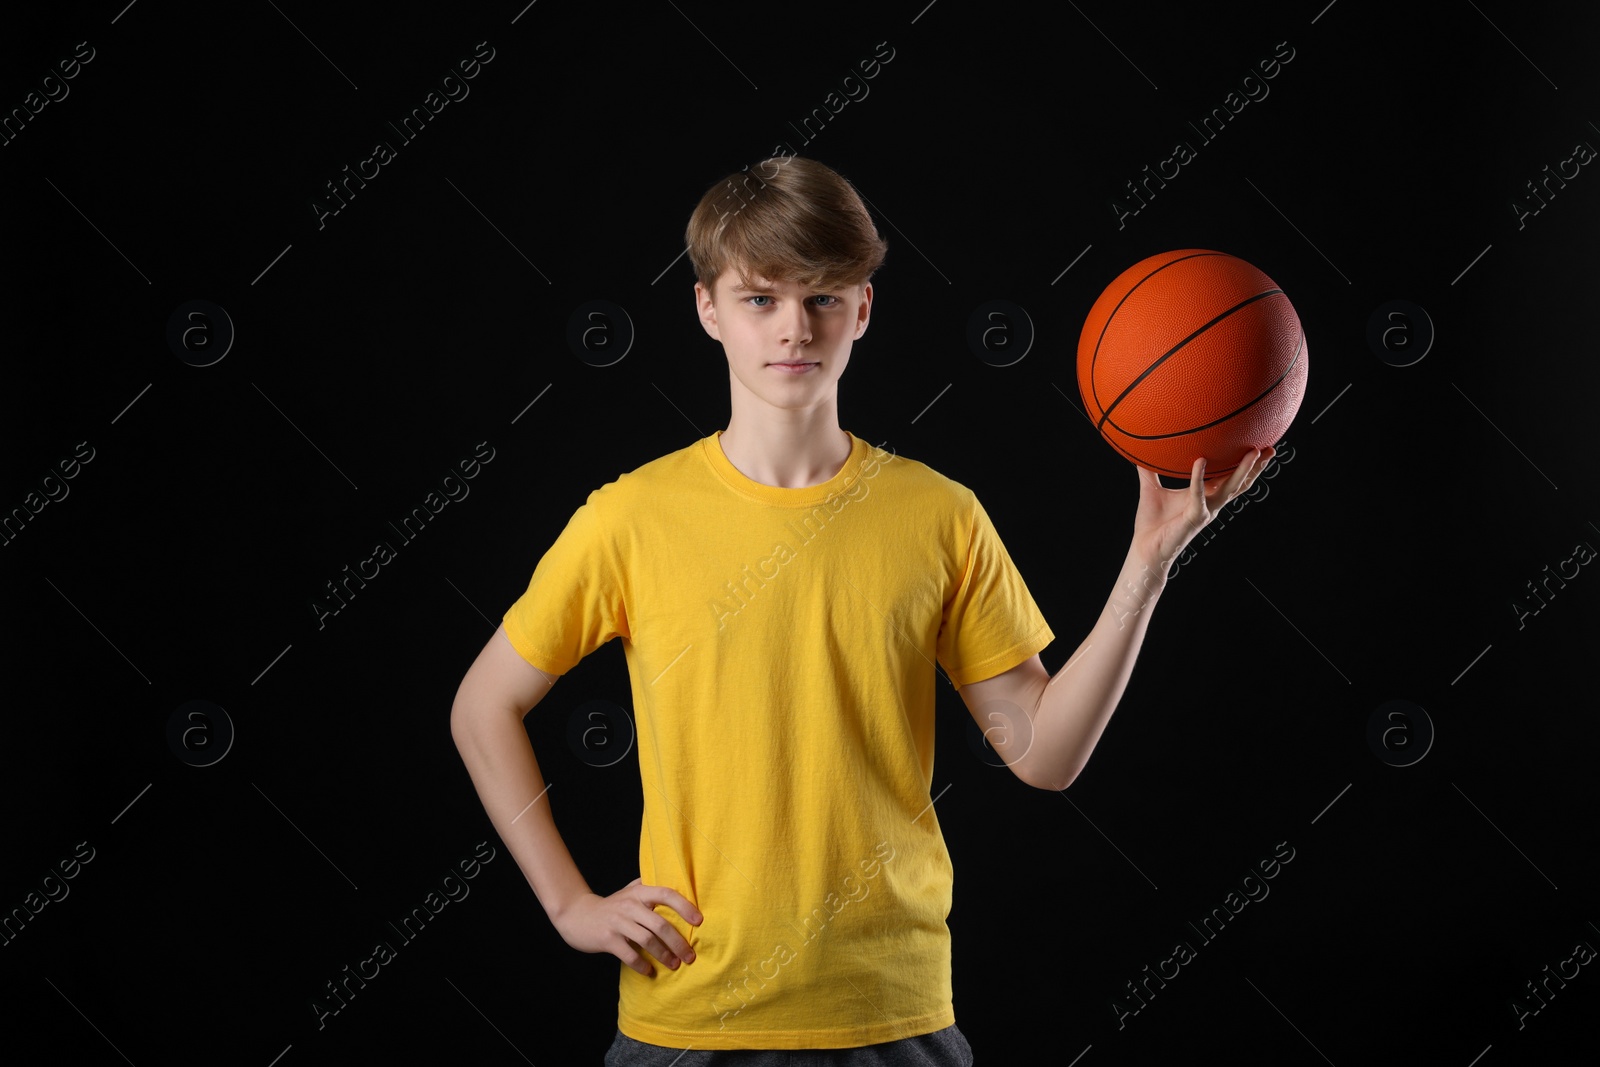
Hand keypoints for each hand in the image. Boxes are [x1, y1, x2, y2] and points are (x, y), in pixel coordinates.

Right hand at [551, 878, 702, 975]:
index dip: (684, 906)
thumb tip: (679, 886)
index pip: (666, 894)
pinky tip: (649, 971)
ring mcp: (618, 922)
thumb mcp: (629, 891)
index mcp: (639, 892)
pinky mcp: (607, 939)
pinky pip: (629, 954)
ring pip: (647, 940)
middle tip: (690, 956)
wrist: (576, 914)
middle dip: (678, 942)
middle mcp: (629, 905)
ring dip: (664, 955)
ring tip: (674, 965)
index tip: (699, 921)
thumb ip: (649, 888)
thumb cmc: (611, 905)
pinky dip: (641, 965)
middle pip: (660, 924)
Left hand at [1131, 447, 1275, 571]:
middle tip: (1270, 448)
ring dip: (1242, 470)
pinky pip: (1198, 495)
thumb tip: (1140, 449)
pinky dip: (1199, 478)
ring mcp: (1205, 511)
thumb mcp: (1151, 489)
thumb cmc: (1151, 522)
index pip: (1229, 477)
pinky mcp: (1194, 518)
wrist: (1144, 548)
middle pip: (1240, 483)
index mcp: (1205, 496)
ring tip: (1252, 452)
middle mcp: (1210, 504)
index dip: (1245, 464)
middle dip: (1256, 467)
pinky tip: (1200, 461)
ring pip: (1230, 488)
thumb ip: (1149, 470)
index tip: (1257, 445)